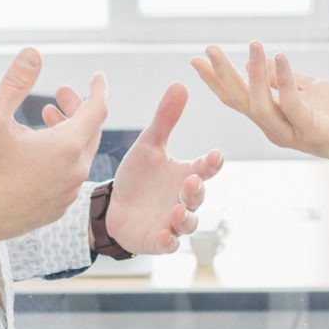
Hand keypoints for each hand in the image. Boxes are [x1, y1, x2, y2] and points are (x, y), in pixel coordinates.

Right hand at [0, 47, 107, 263]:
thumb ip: (16, 82)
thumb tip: (33, 53)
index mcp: (67, 146)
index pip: (98, 109)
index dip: (99, 89)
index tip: (97, 76)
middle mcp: (75, 171)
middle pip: (90, 131)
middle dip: (78, 108)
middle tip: (59, 94)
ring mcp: (67, 193)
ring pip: (80, 155)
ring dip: (69, 133)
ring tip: (47, 118)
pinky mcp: (57, 209)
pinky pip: (69, 176)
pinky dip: (63, 158)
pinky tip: (39, 153)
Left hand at [41, 81, 223, 254]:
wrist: (113, 208)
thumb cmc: (138, 177)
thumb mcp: (149, 145)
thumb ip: (165, 120)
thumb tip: (180, 84)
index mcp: (185, 174)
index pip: (205, 167)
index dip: (211, 162)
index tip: (215, 155)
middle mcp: (184, 199)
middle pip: (199, 196)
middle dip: (197, 191)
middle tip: (191, 182)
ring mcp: (173, 221)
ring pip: (188, 223)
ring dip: (186, 218)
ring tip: (176, 212)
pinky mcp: (159, 240)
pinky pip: (170, 244)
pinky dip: (169, 241)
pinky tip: (165, 235)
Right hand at [190, 42, 328, 181]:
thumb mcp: (309, 89)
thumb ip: (283, 81)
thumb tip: (254, 64)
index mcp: (272, 119)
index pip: (236, 99)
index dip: (215, 80)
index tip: (196, 59)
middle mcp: (276, 129)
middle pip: (240, 103)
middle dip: (222, 76)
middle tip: (208, 49)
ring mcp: (292, 134)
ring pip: (260, 106)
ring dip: (253, 75)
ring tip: (253, 45)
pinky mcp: (312, 131)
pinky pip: (291, 104)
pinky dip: (284, 80)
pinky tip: (279, 56)